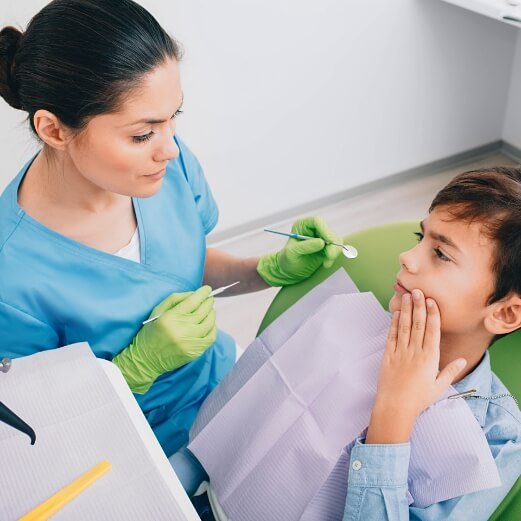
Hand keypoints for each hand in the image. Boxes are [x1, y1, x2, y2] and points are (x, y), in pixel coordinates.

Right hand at [112, 286, 216, 393]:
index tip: (207, 289)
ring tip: (209, 310)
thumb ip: (175, 299)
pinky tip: (209, 323)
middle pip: (203, 311)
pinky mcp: (195, 352)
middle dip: (208, 302)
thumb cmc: (151, 332)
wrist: (147, 359)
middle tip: (209, 298)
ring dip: (211, 313)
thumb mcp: (157, 311)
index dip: (202, 293)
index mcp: (170, 318)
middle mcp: (181, 330)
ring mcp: (190, 342)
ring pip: (209, 323)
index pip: (192, 301)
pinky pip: (211, 337)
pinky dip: (213, 327)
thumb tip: (194, 294)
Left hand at [256, 216, 342, 285]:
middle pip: (329, 231)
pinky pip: (336, 248)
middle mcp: (313, 229)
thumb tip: (321, 242)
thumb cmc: (287, 260)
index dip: (325, 230)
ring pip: (336, 240)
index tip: (328, 242)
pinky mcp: (327, 247)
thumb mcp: (292, 253)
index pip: (317, 221)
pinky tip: (326, 264)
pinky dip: (333, 257)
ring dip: (334, 252)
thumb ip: (305, 246)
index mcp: (303, 225)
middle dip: (332, 244)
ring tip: (326, 263)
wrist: (289, 271)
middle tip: (330, 256)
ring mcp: (321, 238)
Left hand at [366, 290, 465, 442]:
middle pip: (418, 324)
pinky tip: (396, 313)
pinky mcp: (388, 355)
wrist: (396, 406)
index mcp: (429, 358)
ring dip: (406, 310)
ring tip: (406, 296)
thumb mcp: (439, 386)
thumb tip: (464, 360)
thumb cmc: (419, 398)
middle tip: (418, 291)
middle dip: (418, 306)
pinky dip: (393, 323)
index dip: (432, 315)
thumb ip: (451, 371)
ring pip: (404, 327)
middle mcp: (415, 352)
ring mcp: (400, 352)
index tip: (431, 301)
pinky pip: (391, 336)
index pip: (432, 331)